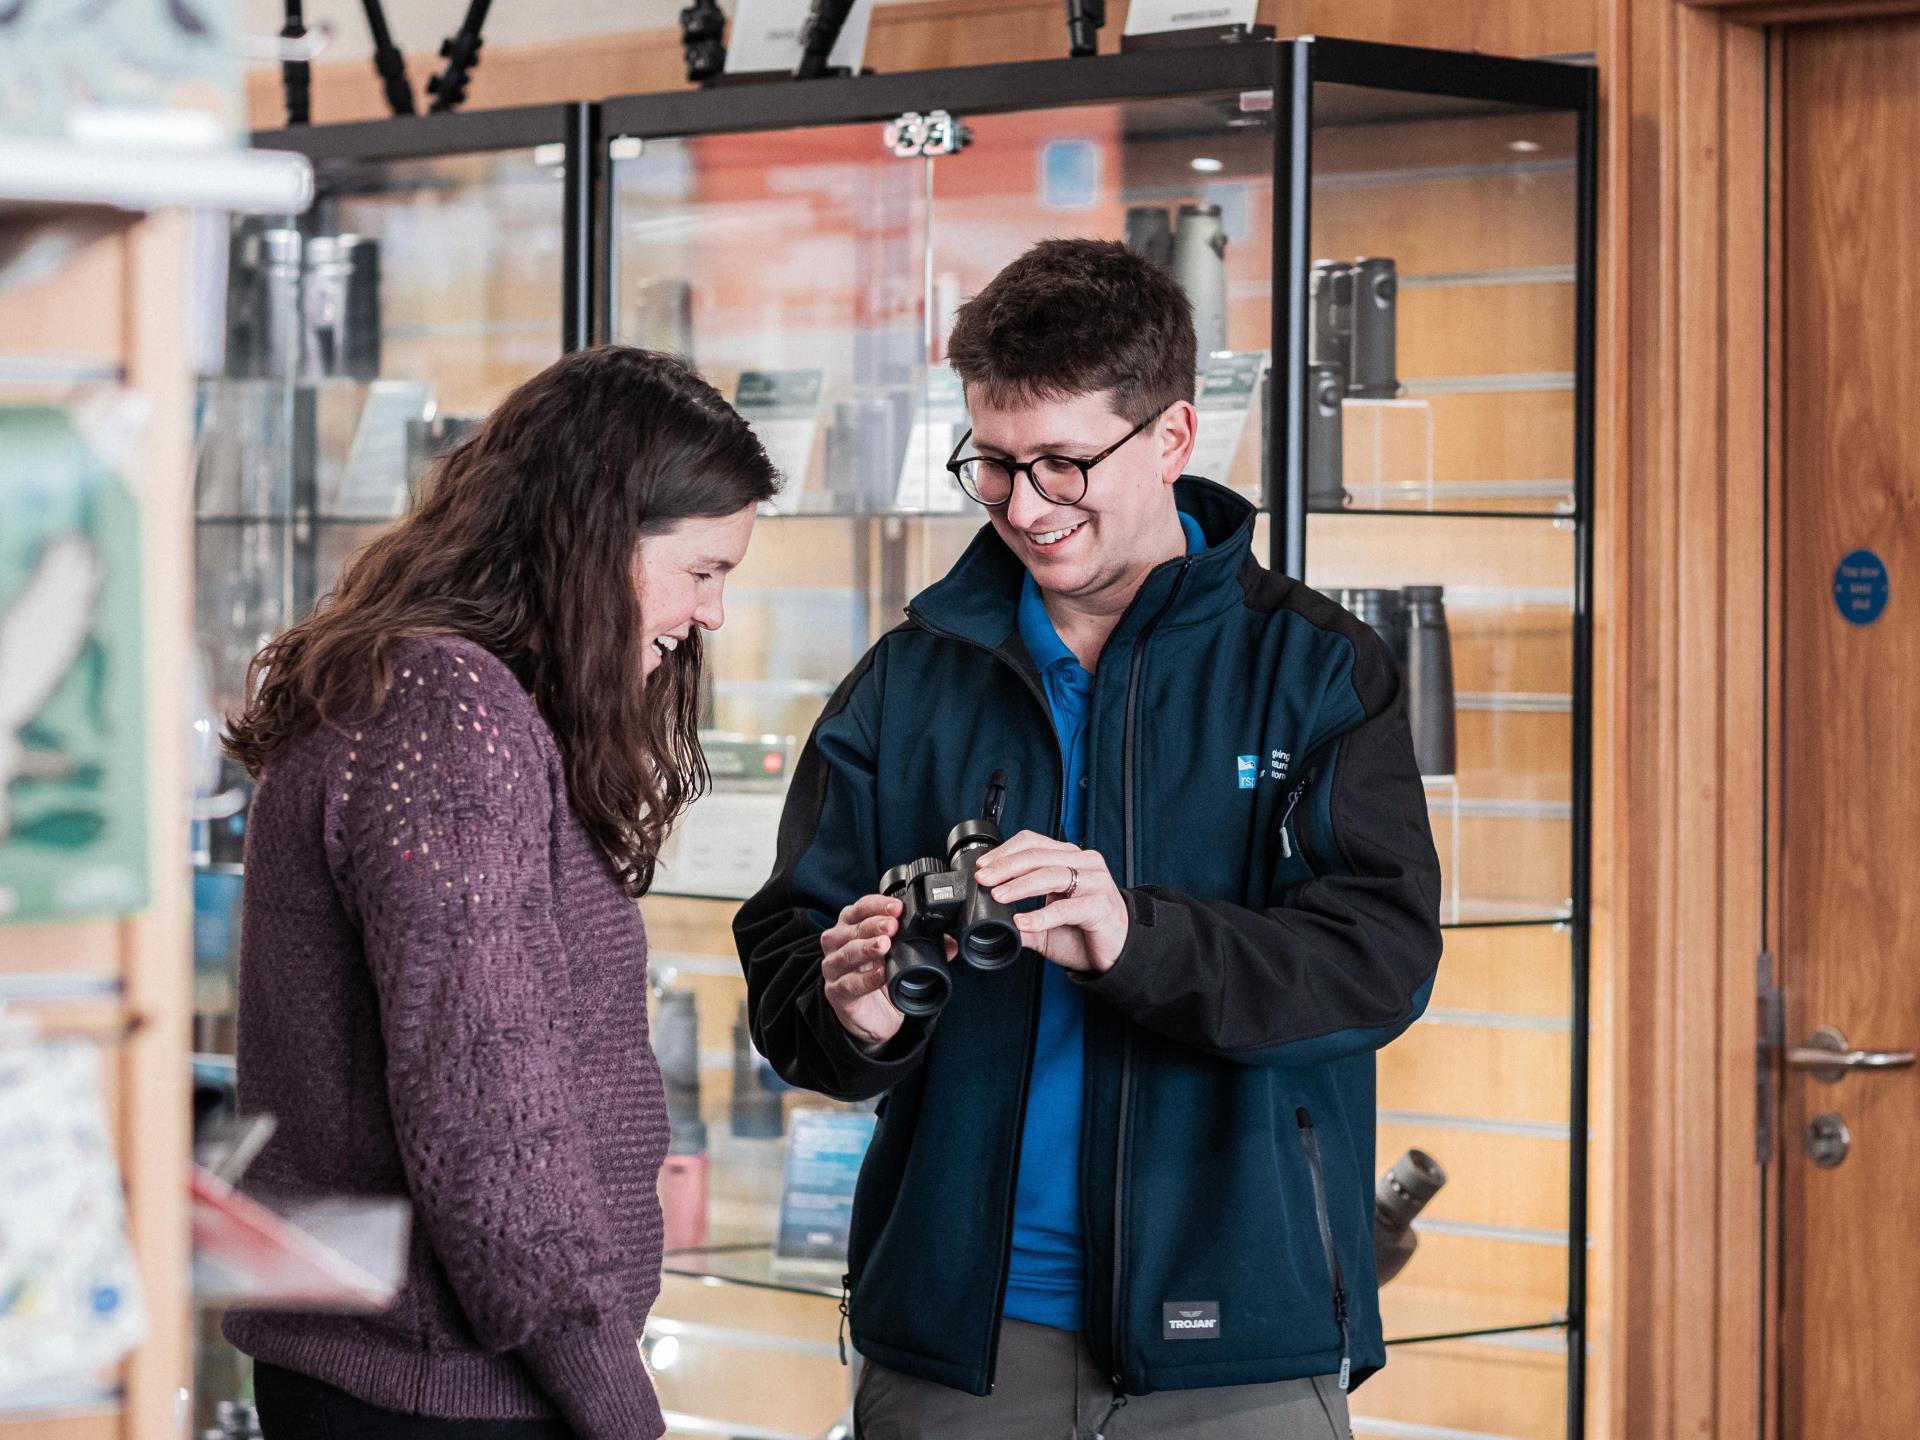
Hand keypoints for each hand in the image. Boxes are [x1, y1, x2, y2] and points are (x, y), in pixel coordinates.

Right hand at [819, 894, 954, 1052]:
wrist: (873, 1016)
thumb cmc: (881, 977)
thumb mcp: (901, 957)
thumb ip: (923, 946)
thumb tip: (950, 943)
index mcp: (852, 926)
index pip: (861, 908)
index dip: (878, 905)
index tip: (898, 908)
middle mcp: (838, 943)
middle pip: (853, 928)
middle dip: (874, 924)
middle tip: (892, 926)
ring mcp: (833, 967)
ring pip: (847, 953)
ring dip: (867, 947)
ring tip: (885, 945)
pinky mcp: (836, 991)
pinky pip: (849, 983)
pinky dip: (866, 978)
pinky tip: (881, 974)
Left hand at [973, 832, 1128, 974]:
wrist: (1118, 952)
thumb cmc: (1086, 931)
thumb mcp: (1047, 923)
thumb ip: (1023, 919)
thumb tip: (994, 920)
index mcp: (1070, 858)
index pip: (1033, 843)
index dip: (1005, 852)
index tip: (983, 866)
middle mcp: (1084, 864)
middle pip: (1038, 856)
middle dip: (1006, 867)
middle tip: (984, 880)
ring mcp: (1094, 882)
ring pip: (1051, 874)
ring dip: (1020, 885)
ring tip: (999, 896)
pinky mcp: (1101, 904)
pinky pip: (1066, 908)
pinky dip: (1042, 915)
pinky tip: (1024, 921)